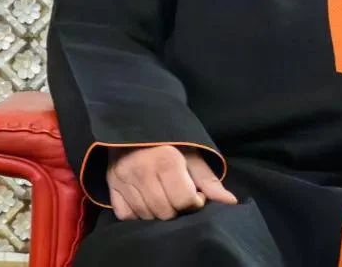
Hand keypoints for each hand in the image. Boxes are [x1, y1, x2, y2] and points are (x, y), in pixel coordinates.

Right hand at [106, 145, 237, 220]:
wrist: (136, 125)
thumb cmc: (170, 141)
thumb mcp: (193, 155)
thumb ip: (209, 180)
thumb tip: (230, 202)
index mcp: (166, 160)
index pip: (184, 200)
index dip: (195, 202)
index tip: (195, 194)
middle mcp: (142, 170)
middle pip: (165, 212)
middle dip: (177, 209)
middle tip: (179, 196)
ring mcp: (124, 179)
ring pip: (146, 215)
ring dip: (158, 212)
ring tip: (164, 196)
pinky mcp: (111, 185)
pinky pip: (125, 214)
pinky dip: (137, 213)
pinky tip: (146, 201)